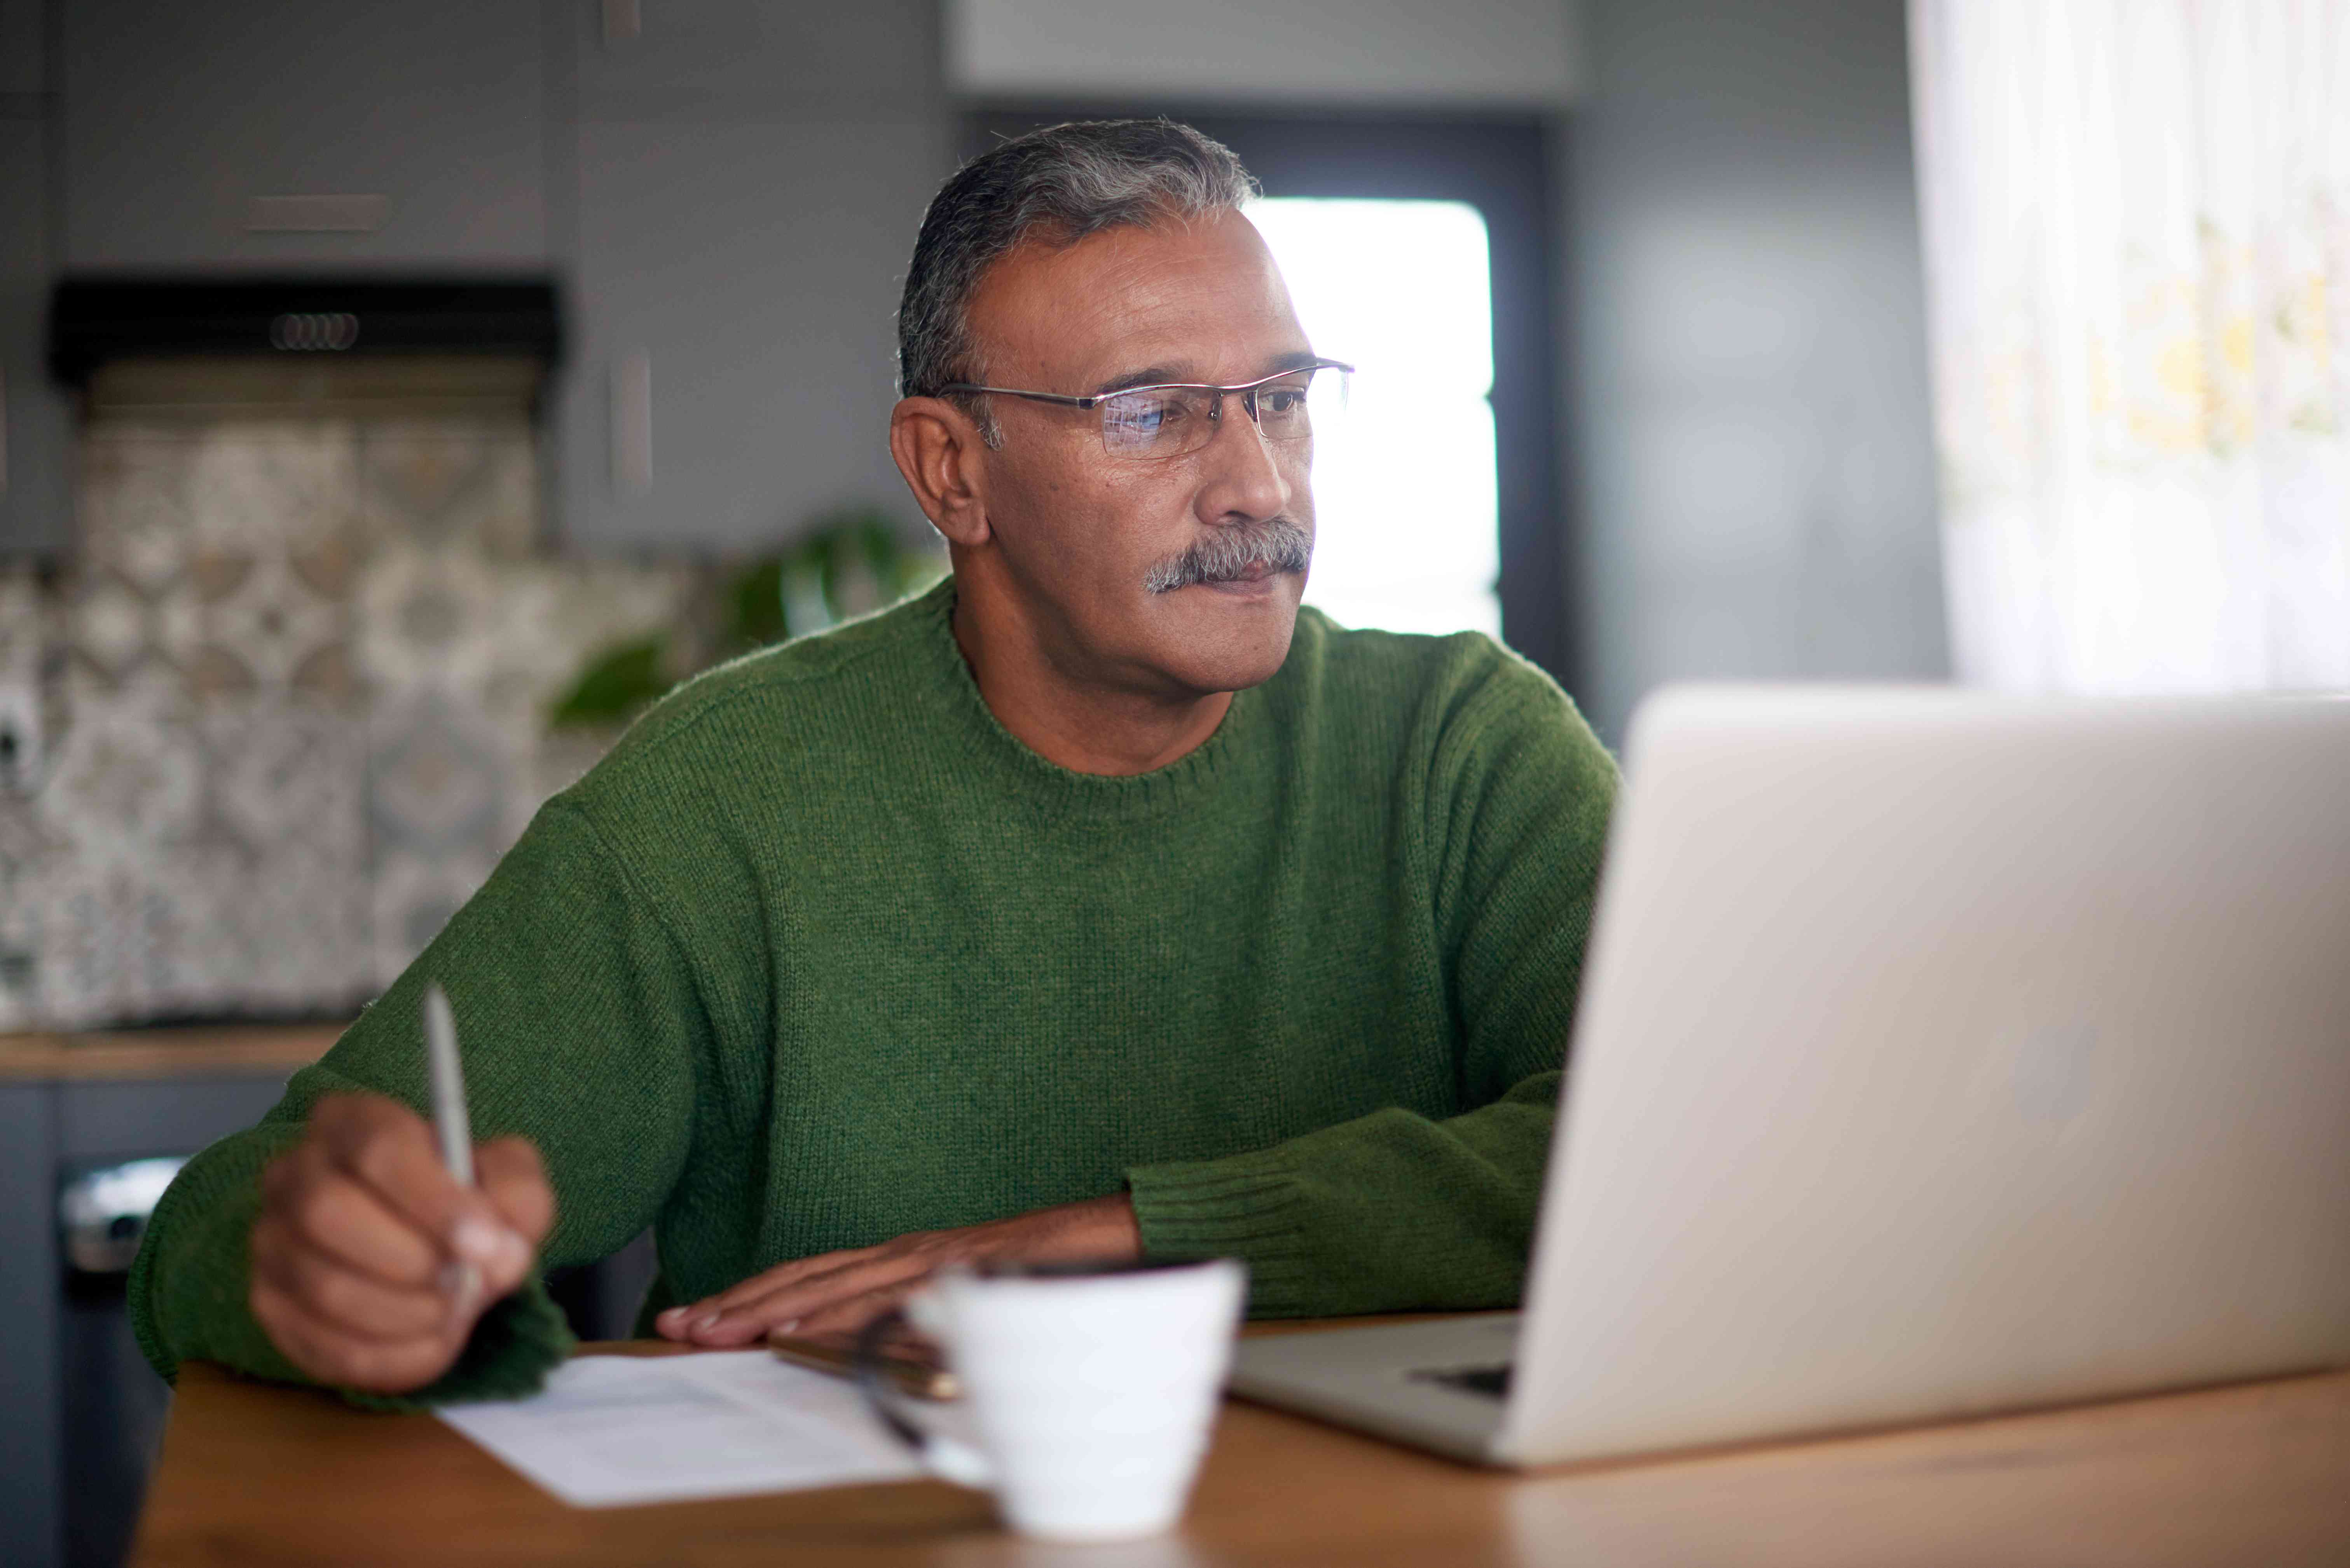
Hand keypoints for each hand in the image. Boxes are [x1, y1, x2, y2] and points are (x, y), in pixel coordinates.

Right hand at [249, 1093, 555, 1392]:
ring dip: (406, 1314)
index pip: (379, 1149)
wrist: (435, 1248)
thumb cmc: (468, 1200)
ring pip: (323, 1286)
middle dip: (410, 1261)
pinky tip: (434, 1344)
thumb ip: (518, 1199)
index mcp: (352, 1122)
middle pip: (328, 1212)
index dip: (433, 1201)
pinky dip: (391, 1358)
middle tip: (465, 1285)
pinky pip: (322, 1345)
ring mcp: (272, 1241)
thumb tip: (499, 1252)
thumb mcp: (510, 1179)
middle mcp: (294, 1173)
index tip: (483, 1245)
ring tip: (456, 1313)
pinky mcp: (271, 1305)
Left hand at [655, 1193, 1140, 1348]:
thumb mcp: (967, 1303)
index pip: (811, 1277)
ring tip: (713, 1330)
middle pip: (806, 1276)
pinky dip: (836, 1314)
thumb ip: (921, 1324)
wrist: (1114, 1237)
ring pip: (833, 1285)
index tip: (695, 1315)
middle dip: (736, 1301)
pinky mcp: (955, 1272)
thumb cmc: (1042, 1270)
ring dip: (768, 1308)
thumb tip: (874, 1356)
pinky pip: (886, 1299)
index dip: (751, 1295)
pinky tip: (798, 1331)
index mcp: (903, 1258)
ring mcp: (929, 1260)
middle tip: (675, 1323)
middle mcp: (906, 1252)